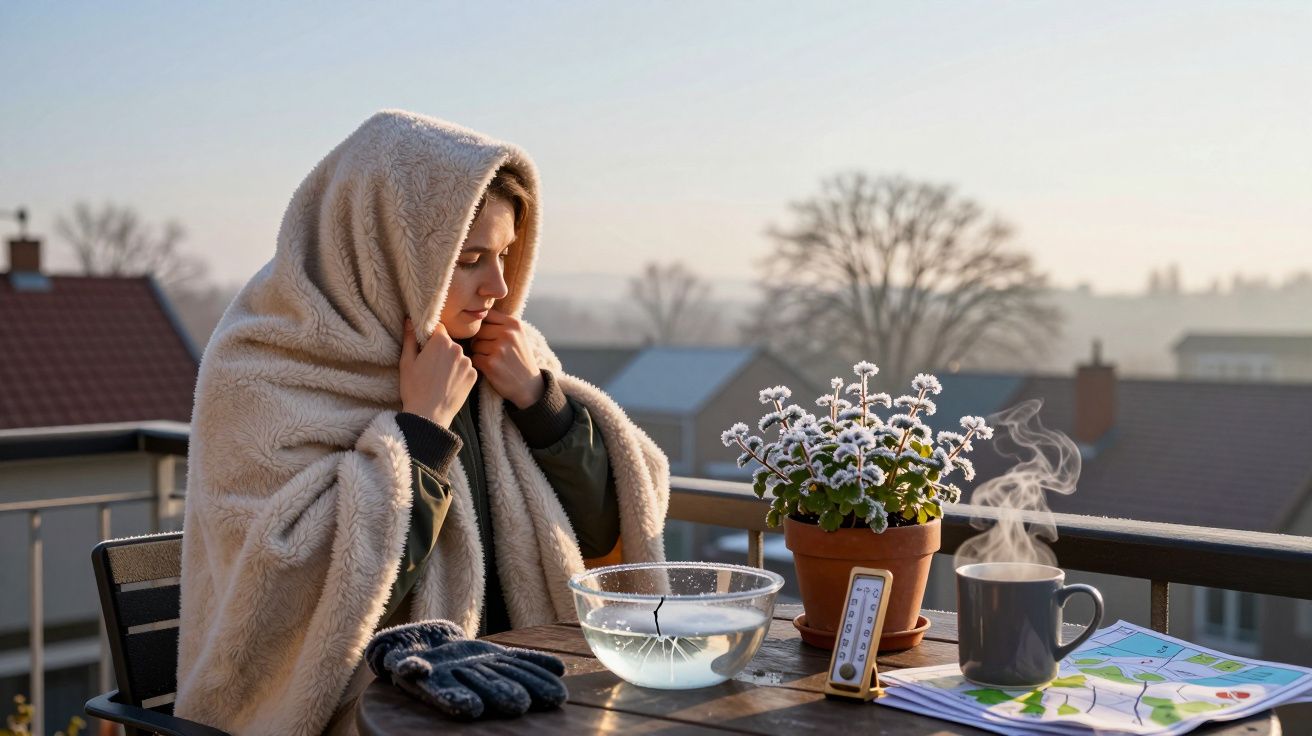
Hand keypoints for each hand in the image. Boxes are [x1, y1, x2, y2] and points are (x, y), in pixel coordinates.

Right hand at [365, 620, 567, 720]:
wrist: (427, 647)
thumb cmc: (415, 662)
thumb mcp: (408, 665)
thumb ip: (410, 667)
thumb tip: (414, 668)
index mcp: (444, 688)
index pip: (454, 696)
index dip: (461, 701)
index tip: (473, 709)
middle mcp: (471, 682)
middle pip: (489, 688)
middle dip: (503, 695)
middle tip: (520, 705)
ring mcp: (487, 670)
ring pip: (510, 675)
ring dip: (530, 683)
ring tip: (554, 696)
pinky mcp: (499, 656)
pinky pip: (521, 659)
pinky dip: (539, 663)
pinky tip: (560, 667)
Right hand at [399, 318, 476, 427]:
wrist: (429, 415)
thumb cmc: (414, 389)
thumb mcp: (406, 362)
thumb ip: (410, 338)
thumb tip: (409, 320)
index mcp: (440, 341)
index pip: (438, 329)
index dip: (431, 337)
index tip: (425, 347)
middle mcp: (458, 349)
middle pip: (449, 343)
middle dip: (441, 350)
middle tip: (430, 367)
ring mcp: (467, 363)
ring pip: (458, 356)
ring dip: (451, 362)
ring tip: (439, 378)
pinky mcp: (474, 376)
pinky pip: (466, 369)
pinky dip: (459, 374)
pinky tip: (449, 384)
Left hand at [470, 310, 544, 409]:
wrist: (529, 385)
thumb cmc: (518, 358)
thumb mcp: (517, 336)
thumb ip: (500, 323)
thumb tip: (475, 313)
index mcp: (514, 323)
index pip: (487, 315)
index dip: (485, 326)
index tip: (491, 337)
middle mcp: (508, 334)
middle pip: (478, 331)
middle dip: (481, 341)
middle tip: (493, 351)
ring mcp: (500, 349)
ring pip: (475, 345)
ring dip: (480, 353)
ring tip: (494, 360)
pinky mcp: (491, 364)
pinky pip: (475, 358)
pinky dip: (480, 364)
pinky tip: (492, 368)